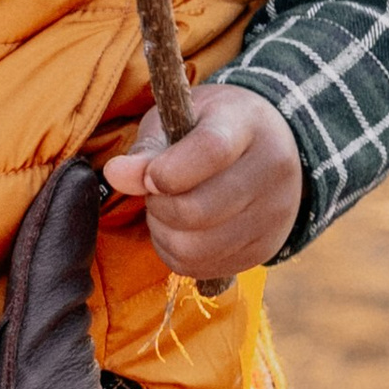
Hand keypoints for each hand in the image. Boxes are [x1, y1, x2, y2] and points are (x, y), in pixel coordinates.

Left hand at [102, 82, 303, 274]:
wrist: (272, 148)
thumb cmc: (211, 128)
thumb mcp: (179, 120)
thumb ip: (147, 150)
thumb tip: (115, 175)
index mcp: (246, 125)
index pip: (210, 151)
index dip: (168, 172)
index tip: (150, 177)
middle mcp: (270, 170)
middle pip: (198, 211)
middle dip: (159, 207)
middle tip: (154, 194)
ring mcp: (273, 214)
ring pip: (197, 248)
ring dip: (165, 235)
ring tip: (167, 212)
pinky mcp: (265, 248)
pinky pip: (203, 267)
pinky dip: (178, 254)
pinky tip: (181, 231)